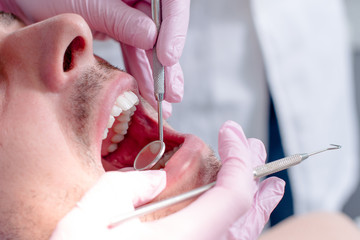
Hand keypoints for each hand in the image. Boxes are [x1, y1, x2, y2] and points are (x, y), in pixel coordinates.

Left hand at [1, 0, 188, 117]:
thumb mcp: (86, 6)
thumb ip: (120, 20)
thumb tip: (152, 38)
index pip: (170, 2)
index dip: (174, 30)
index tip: (167, 58)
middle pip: (163, 29)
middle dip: (166, 64)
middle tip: (171, 92)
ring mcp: (131, 13)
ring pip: (151, 46)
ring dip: (156, 75)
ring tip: (163, 103)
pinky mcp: (121, 28)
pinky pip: (136, 51)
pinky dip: (141, 72)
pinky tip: (148, 93)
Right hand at [50, 120, 283, 238]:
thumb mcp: (92, 213)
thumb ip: (129, 186)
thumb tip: (158, 180)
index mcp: (181, 238)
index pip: (232, 194)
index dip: (239, 158)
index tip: (230, 132)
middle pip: (247, 217)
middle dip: (254, 175)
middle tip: (256, 148)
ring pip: (243, 236)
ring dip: (258, 204)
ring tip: (269, 185)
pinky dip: (242, 225)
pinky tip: (244, 217)